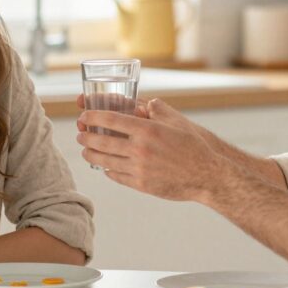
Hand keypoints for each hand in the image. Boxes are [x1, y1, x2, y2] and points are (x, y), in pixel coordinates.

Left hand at [76, 98, 225, 200]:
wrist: (207, 175)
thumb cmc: (193, 145)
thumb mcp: (176, 121)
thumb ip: (156, 110)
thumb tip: (142, 103)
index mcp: (147, 130)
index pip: (111, 120)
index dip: (93, 117)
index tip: (84, 116)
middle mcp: (140, 149)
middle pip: (102, 142)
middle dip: (86, 137)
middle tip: (80, 134)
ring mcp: (139, 169)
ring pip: (105, 161)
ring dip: (91, 155)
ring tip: (86, 151)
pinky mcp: (141, 185)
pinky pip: (117, 176)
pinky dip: (107, 170)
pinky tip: (104, 167)